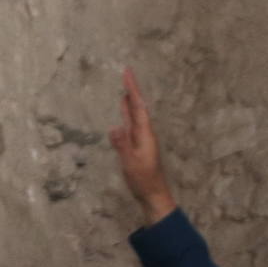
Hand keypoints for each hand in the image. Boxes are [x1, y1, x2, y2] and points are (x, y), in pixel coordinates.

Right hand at [109, 67, 175, 225]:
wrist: (153, 194)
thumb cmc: (143, 180)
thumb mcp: (131, 163)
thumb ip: (123, 145)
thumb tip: (114, 127)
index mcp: (145, 134)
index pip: (138, 106)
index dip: (132, 89)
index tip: (127, 73)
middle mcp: (145, 132)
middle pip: (138, 106)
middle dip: (132, 89)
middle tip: (126, 73)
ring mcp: (141, 138)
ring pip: (135, 113)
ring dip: (130, 99)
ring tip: (125, 86)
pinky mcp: (137, 144)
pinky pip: (132, 122)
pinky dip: (127, 111)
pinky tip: (124, 109)